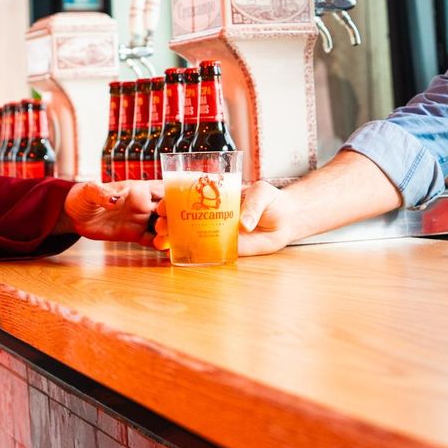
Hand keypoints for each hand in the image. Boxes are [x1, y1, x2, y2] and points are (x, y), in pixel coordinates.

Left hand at [62, 180, 162, 245]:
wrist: (73, 215)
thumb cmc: (82, 196)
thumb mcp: (89, 191)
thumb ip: (102, 194)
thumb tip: (115, 201)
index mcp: (138, 189)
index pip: (163, 189)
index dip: (171, 197)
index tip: (164, 207)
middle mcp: (144, 204)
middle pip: (168, 209)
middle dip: (172, 217)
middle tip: (162, 226)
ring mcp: (140, 220)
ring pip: (163, 226)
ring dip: (168, 233)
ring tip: (162, 240)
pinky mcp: (134, 235)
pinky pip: (152, 240)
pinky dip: (160, 245)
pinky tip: (164, 250)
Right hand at [152, 180, 294, 256]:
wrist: (286, 220)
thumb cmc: (272, 200)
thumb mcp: (263, 193)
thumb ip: (253, 205)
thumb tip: (244, 224)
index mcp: (216, 196)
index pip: (189, 196)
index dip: (173, 200)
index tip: (163, 206)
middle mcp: (212, 214)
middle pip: (183, 217)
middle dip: (167, 220)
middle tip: (160, 225)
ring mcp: (217, 231)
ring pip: (190, 234)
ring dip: (173, 237)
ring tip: (162, 241)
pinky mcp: (227, 247)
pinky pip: (206, 251)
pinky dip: (191, 253)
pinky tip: (176, 254)